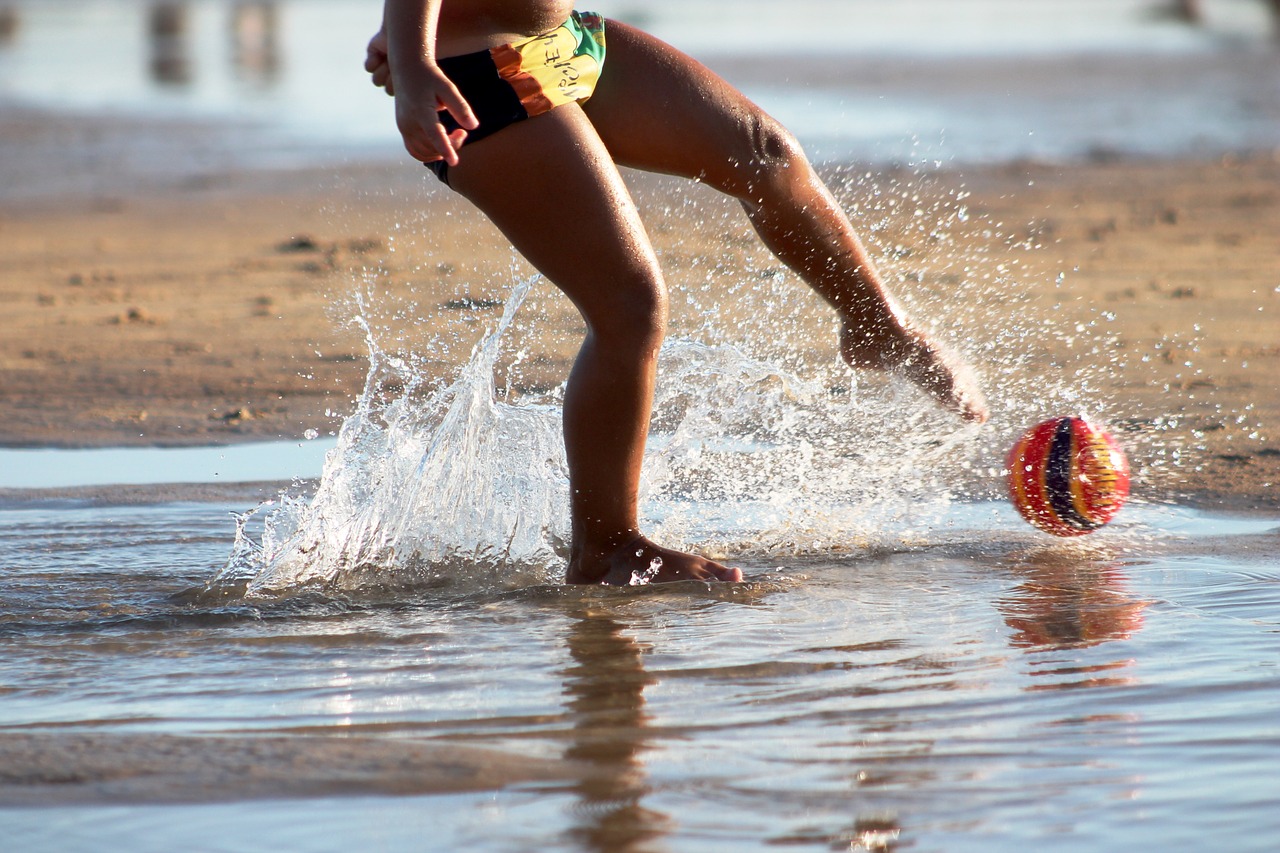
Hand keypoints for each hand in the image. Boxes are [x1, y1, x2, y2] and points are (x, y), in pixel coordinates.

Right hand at [365, 26, 478, 165]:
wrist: (407, 68)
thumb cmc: (430, 77)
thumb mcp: (447, 87)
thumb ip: (460, 107)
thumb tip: (473, 126)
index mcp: (421, 110)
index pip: (434, 135)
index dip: (445, 148)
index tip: (454, 162)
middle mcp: (408, 122)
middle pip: (431, 146)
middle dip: (451, 145)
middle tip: (462, 132)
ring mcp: (403, 128)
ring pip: (423, 153)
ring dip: (440, 151)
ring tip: (452, 135)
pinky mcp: (403, 130)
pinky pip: (415, 151)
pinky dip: (429, 153)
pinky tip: (441, 142)